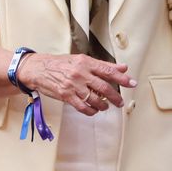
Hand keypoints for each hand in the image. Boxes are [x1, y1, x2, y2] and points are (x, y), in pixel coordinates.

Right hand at [15, 53, 134, 116]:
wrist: (39, 69)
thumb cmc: (61, 63)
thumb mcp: (82, 59)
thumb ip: (103, 65)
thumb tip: (123, 67)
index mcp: (87, 63)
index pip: (109, 71)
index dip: (122, 78)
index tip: (132, 83)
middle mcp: (81, 73)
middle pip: (104, 87)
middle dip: (115, 97)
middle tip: (120, 102)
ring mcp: (73, 85)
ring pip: (94, 99)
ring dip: (103, 105)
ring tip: (106, 106)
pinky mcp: (66, 96)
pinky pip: (82, 106)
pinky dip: (90, 110)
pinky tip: (94, 110)